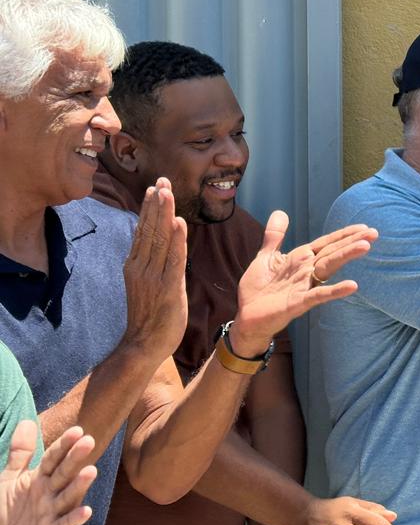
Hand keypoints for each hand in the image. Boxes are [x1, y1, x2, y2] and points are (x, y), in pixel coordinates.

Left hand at [0, 421, 96, 524]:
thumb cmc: (6, 514)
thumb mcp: (9, 481)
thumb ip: (21, 454)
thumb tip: (27, 422)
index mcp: (41, 480)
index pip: (54, 459)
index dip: (64, 446)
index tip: (77, 430)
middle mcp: (50, 495)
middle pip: (64, 474)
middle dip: (75, 459)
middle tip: (89, 441)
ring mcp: (53, 515)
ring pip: (68, 498)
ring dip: (79, 486)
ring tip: (90, 471)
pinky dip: (75, 520)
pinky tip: (86, 511)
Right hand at [120, 179, 187, 363]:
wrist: (143, 345)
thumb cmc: (150, 316)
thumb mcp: (147, 285)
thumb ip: (152, 264)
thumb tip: (158, 246)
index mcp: (135, 265)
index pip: (143, 231)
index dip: (149, 208)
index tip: (155, 188)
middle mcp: (141, 267)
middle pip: (149, 229)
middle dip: (157, 203)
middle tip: (162, 180)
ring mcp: (152, 277)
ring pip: (159, 239)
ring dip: (164, 214)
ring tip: (167, 192)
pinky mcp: (167, 288)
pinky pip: (173, 259)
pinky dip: (177, 240)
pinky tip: (179, 223)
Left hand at [232, 216, 377, 354]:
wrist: (247, 317)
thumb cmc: (258, 289)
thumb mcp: (266, 257)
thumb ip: (275, 236)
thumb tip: (280, 212)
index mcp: (301, 259)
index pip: (327, 243)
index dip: (344, 234)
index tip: (363, 227)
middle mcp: (307, 271)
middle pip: (332, 252)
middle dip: (352, 242)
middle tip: (374, 233)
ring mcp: (305, 286)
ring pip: (329, 268)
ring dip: (346, 257)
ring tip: (365, 247)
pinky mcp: (298, 303)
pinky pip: (319, 295)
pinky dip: (335, 290)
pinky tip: (353, 286)